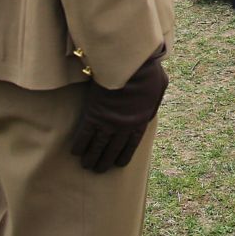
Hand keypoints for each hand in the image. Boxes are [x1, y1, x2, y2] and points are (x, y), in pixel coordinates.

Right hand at [70, 49, 167, 172]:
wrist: (130, 65)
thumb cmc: (148, 72)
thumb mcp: (159, 88)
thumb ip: (153, 101)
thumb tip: (151, 107)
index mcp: (141, 121)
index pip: (131, 145)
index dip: (123, 156)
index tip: (117, 164)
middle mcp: (124, 127)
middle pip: (113, 149)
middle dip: (105, 161)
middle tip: (98, 169)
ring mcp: (108, 122)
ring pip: (98, 146)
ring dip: (91, 157)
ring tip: (86, 166)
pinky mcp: (94, 115)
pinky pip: (84, 135)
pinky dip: (80, 144)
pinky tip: (75, 152)